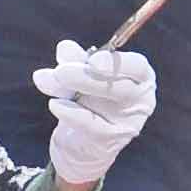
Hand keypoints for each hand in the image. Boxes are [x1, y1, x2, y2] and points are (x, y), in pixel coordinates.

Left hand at [33, 38, 159, 189]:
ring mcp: (129, 122)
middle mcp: (140, 99)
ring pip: (108, 102)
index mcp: (139, 77)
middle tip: (60, 71)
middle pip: (121, 86)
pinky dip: (71, 113)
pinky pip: (91, 124)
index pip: (137, 66)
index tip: (93, 60)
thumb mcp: (80, 77)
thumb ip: (75, 61)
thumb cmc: (86, 102)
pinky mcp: (111, 139)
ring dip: (79, 88)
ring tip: (50, 80)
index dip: (116, 62)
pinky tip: (55, 104)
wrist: (79, 143)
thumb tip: (64, 47)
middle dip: (88, 76)